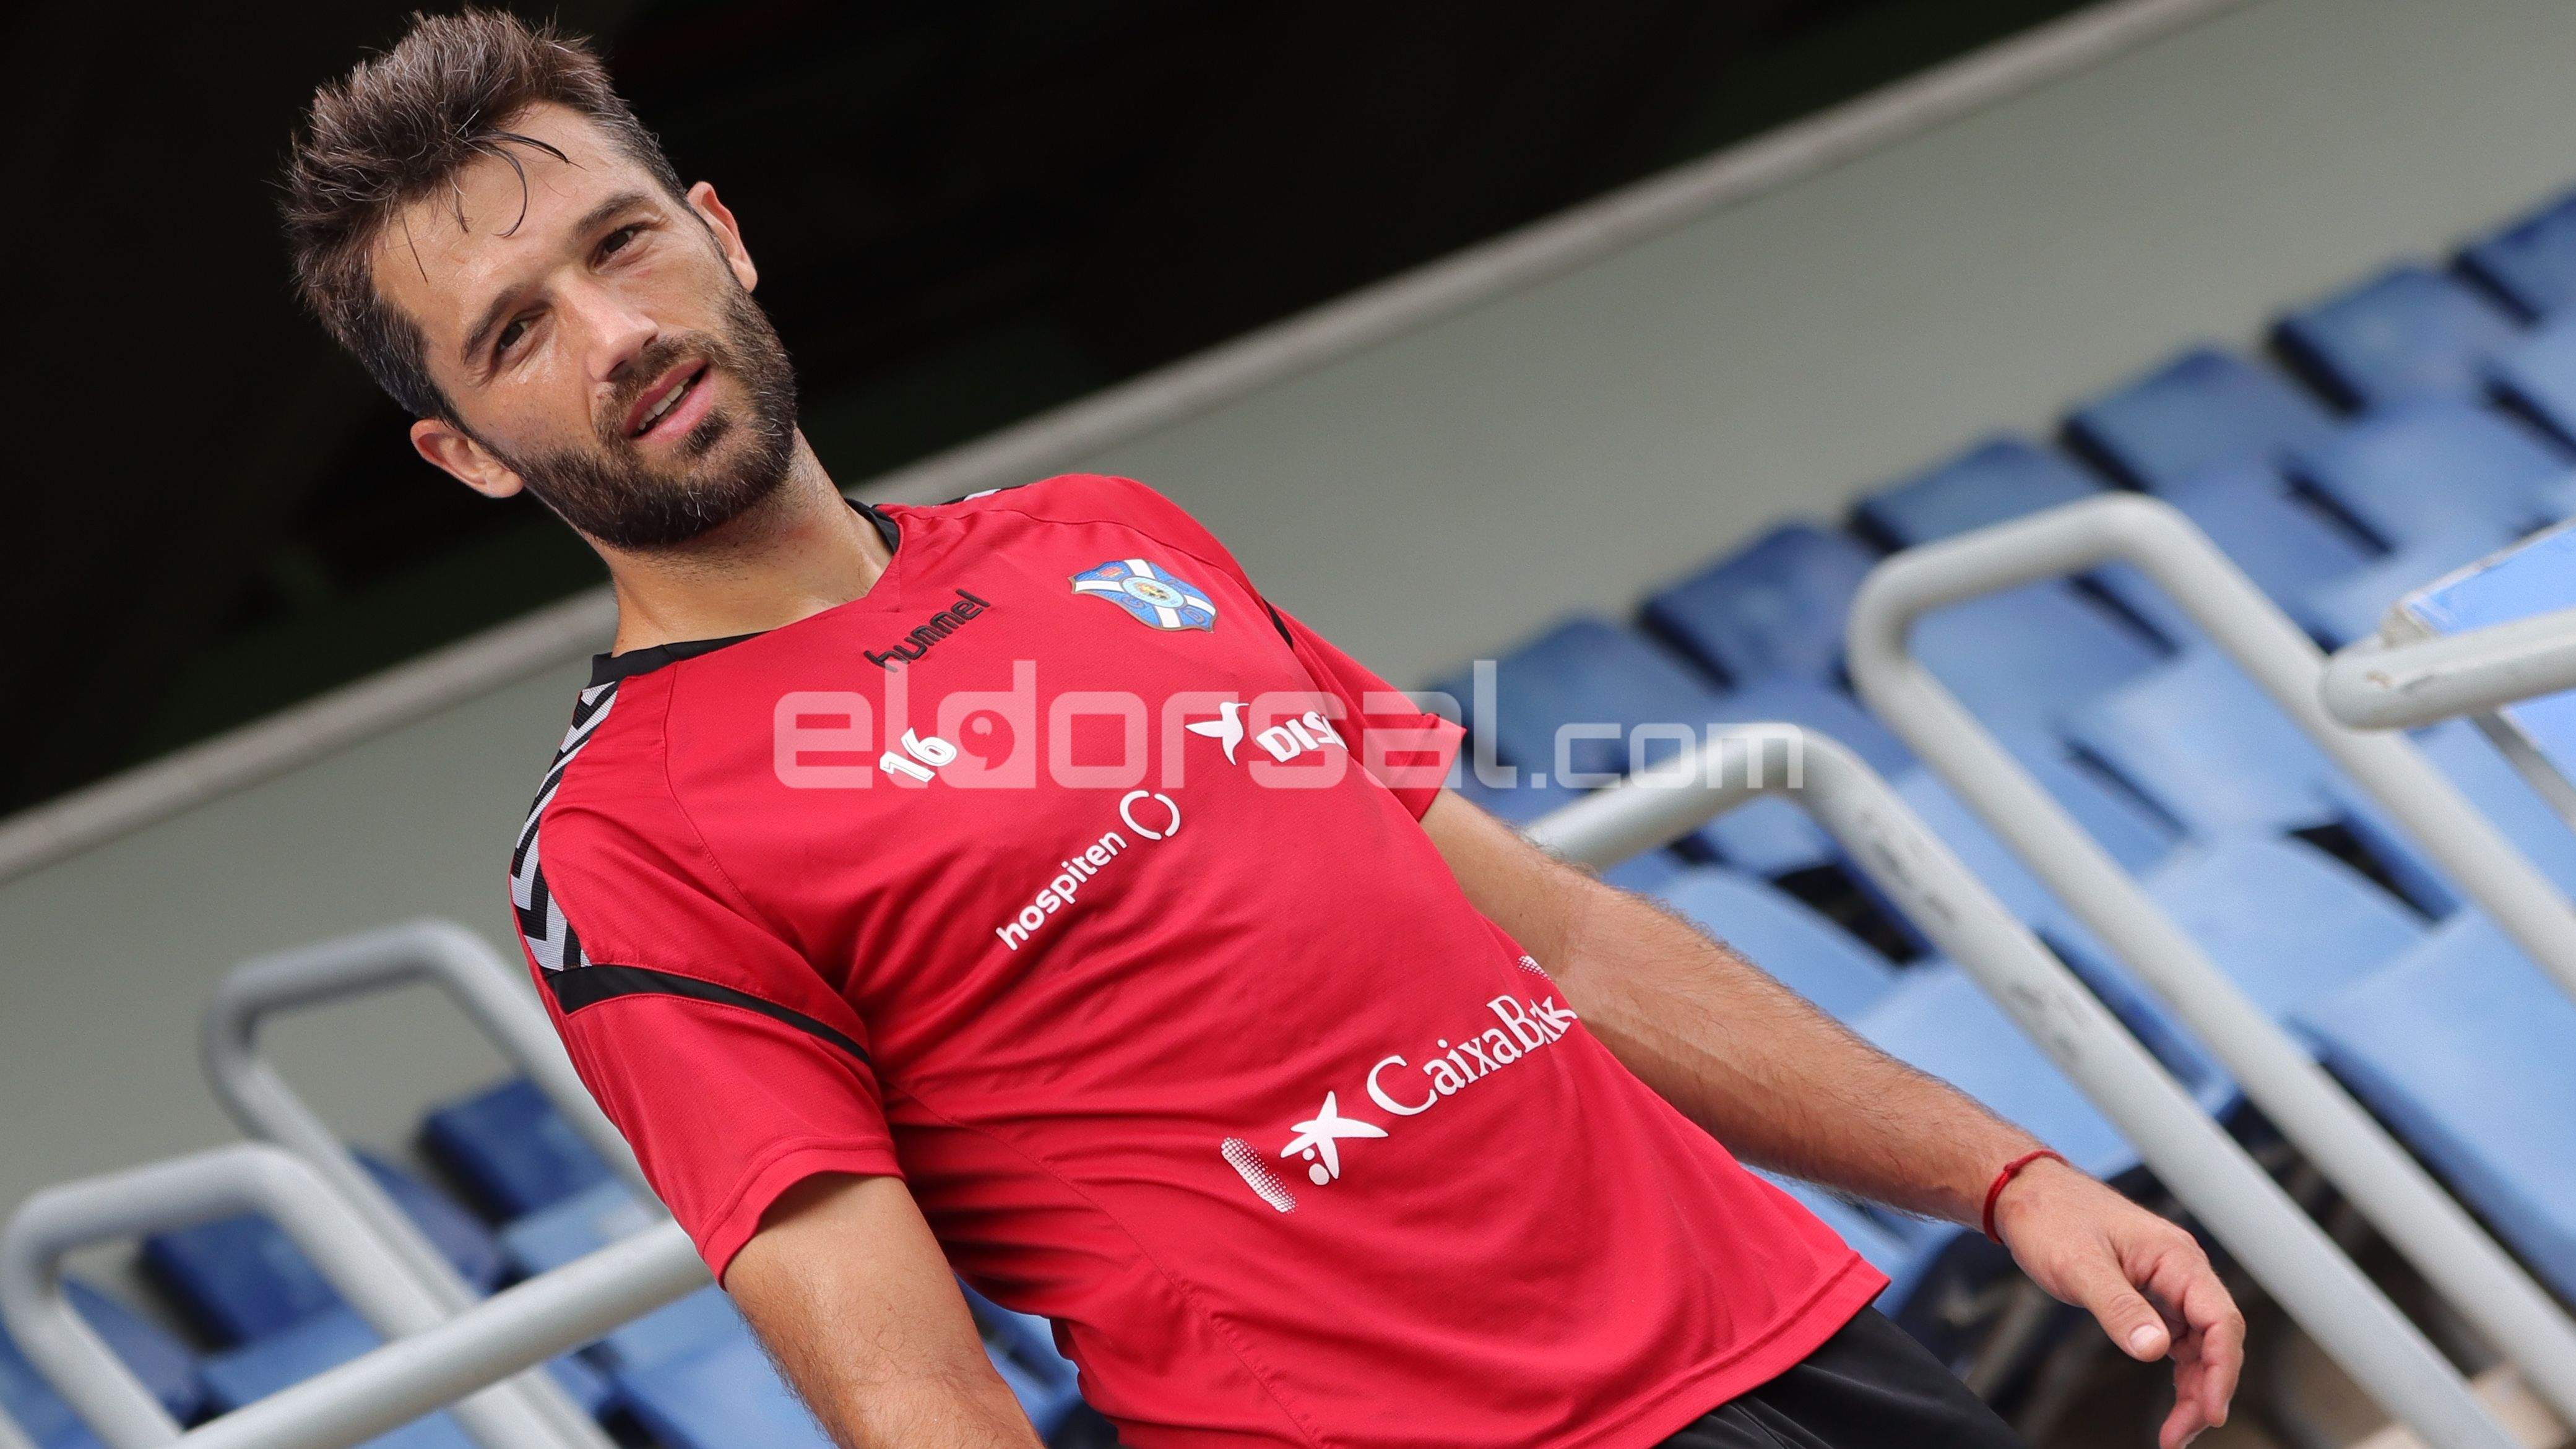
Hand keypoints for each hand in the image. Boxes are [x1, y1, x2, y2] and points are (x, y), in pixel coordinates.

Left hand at [1990, 1157, 2243, 1448]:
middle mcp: (2180, 1271)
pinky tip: (2173, 1398)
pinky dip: (2178, 1371)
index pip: (2220, 1320)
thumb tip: (2154, 1350)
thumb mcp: (2079, 1265)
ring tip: (2174, 1431)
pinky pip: (2178, 1339)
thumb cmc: (2050, 1217)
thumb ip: (2118, 1307)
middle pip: (2215, 1339)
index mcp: (2176, 1258)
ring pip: (2199, 1345)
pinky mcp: (2149, 1294)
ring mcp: (2167, 1283)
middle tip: (2178, 1435)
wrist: (2024, 1194)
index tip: (2209, 1412)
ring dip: (2194, 1387)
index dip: (2222, 1369)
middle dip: (2205, 1390)